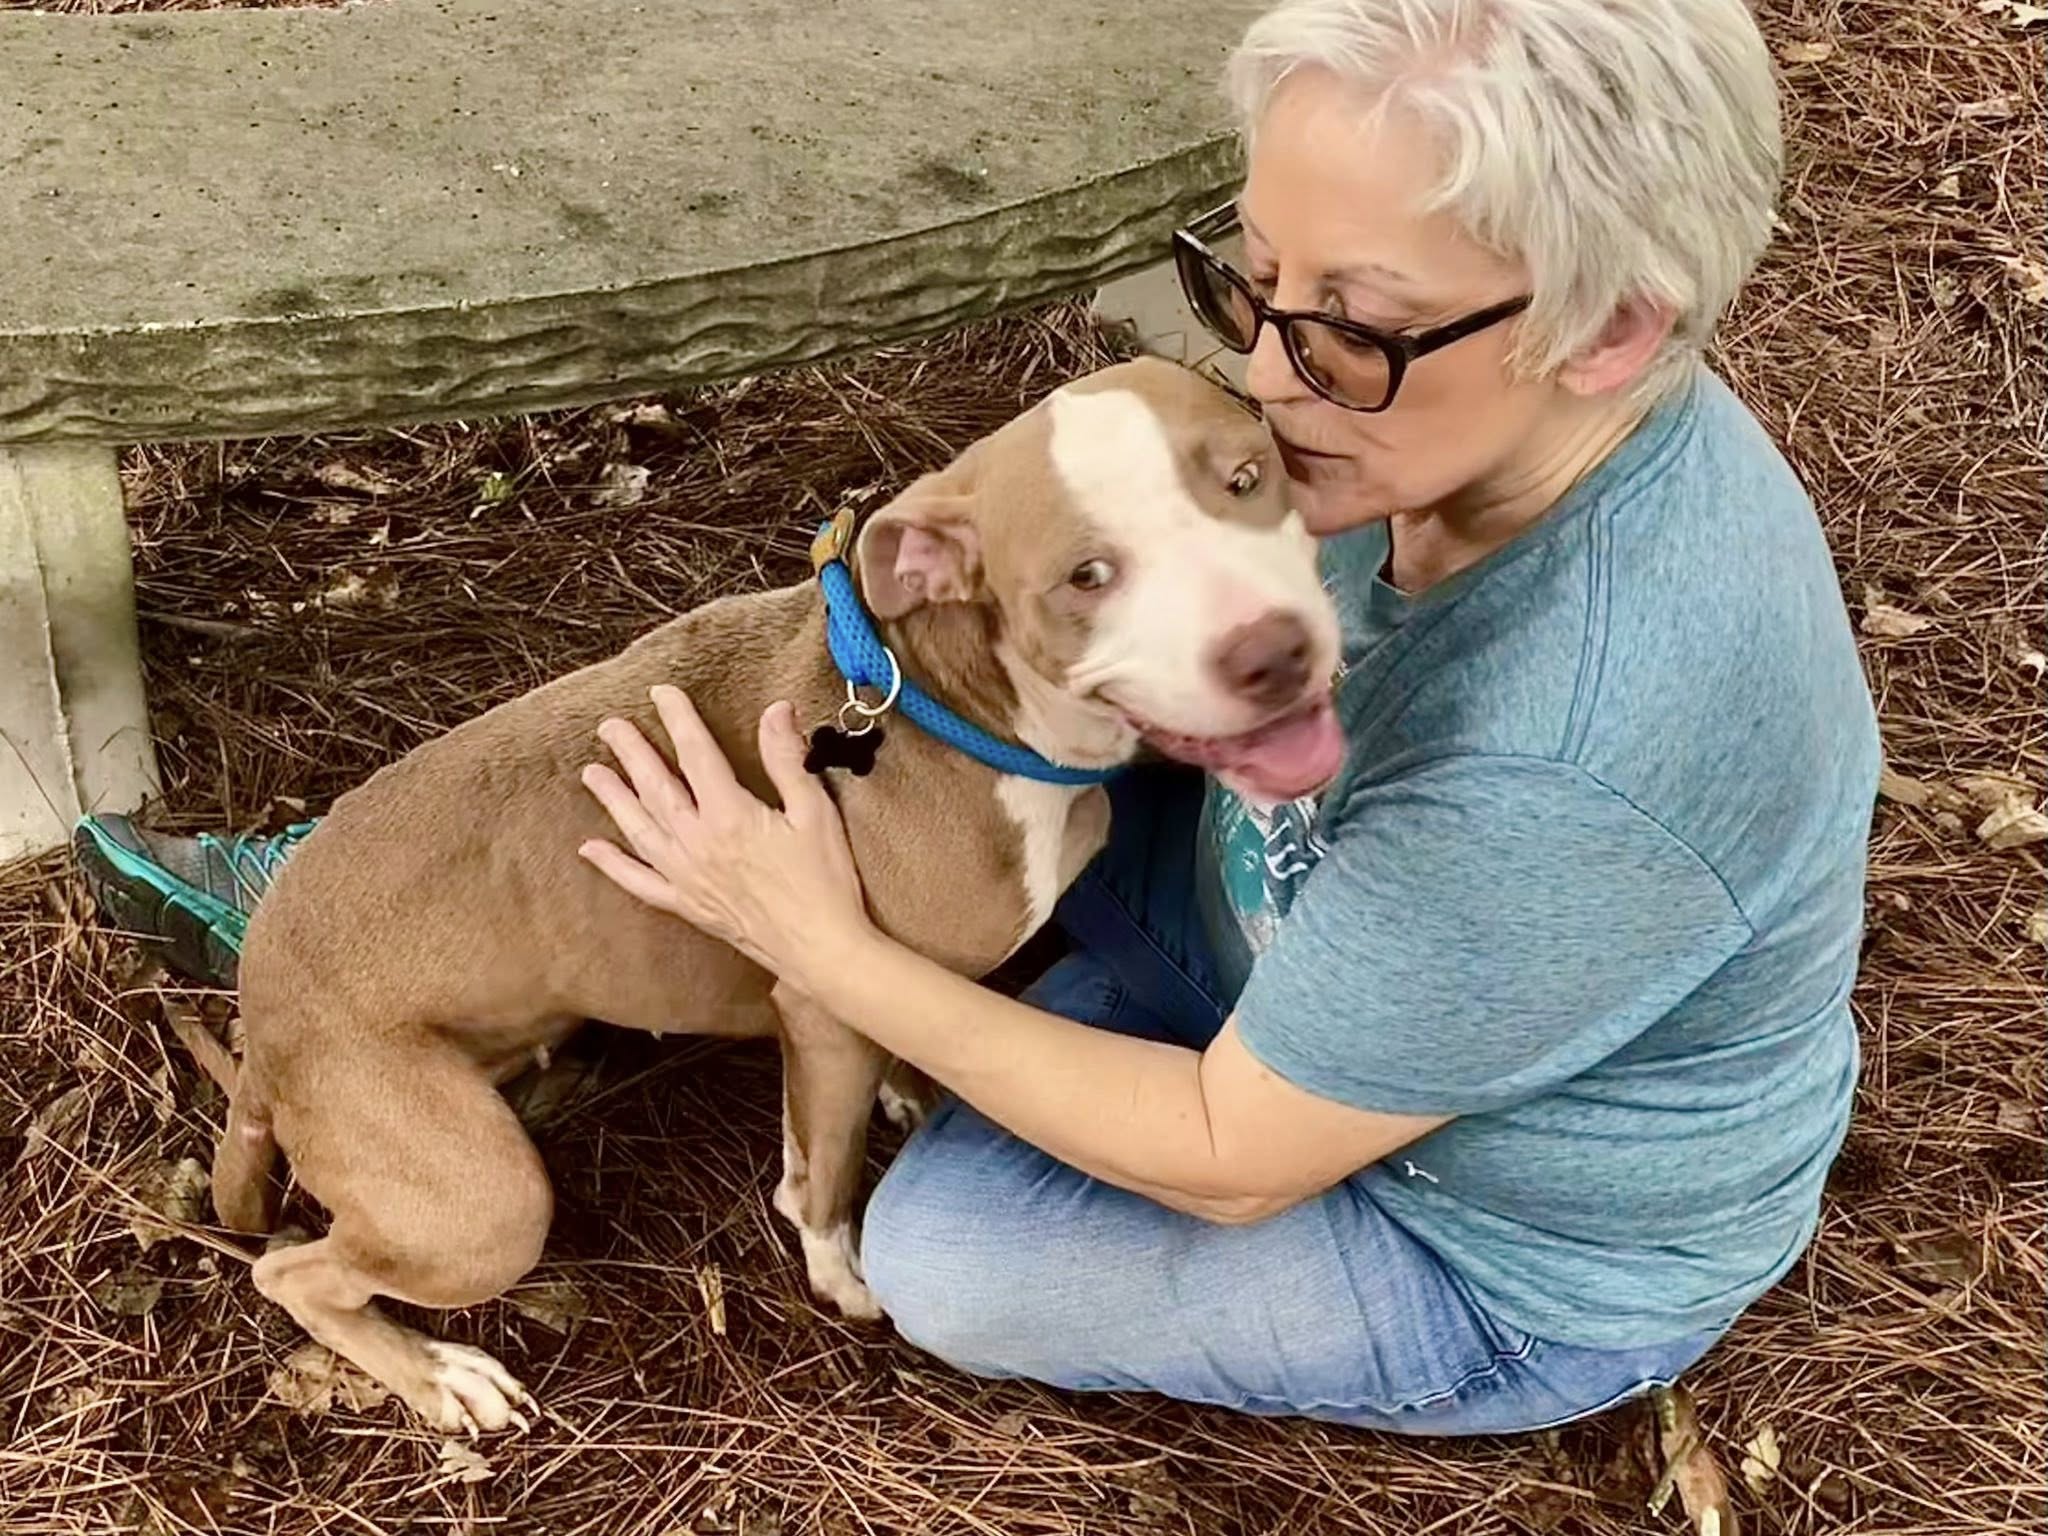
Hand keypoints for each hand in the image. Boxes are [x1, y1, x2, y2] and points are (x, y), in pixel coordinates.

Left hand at [578, 686, 870, 982]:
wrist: (820, 949)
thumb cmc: (825, 882)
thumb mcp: (815, 813)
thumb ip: (788, 760)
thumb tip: (776, 711)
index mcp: (731, 816)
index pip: (696, 755)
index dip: (678, 720)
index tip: (662, 694)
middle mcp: (698, 844)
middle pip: (656, 788)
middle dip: (632, 753)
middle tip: (609, 727)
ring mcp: (687, 877)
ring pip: (639, 829)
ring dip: (613, 798)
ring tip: (592, 772)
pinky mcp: (688, 906)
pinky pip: (640, 883)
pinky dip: (613, 866)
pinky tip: (591, 849)